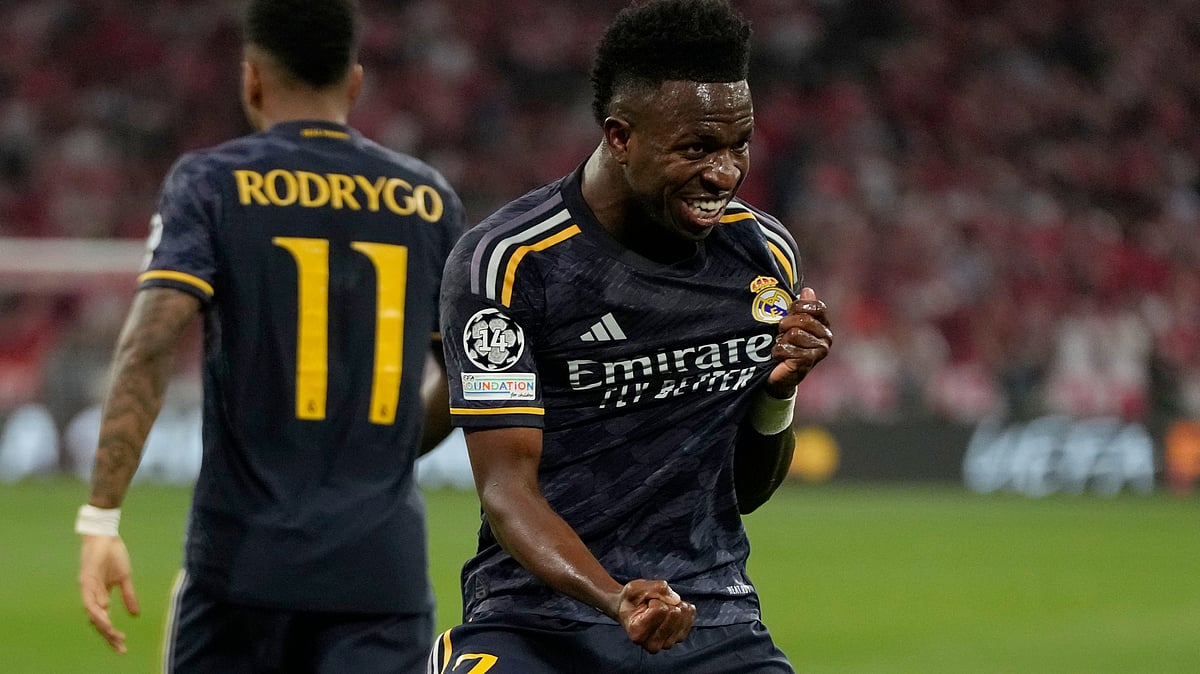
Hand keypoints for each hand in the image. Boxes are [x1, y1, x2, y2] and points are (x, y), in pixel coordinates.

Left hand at [79, 534, 138, 652]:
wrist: (106, 536)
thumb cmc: (114, 555)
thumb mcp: (125, 578)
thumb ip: (128, 596)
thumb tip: (135, 615)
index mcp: (100, 596)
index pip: (105, 620)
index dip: (112, 634)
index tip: (123, 645)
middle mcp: (91, 596)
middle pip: (98, 623)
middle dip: (109, 636)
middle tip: (121, 648)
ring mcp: (87, 590)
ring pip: (93, 616)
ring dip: (104, 627)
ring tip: (115, 636)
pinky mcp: (85, 582)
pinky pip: (90, 602)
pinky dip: (97, 613)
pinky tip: (106, 621)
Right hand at [616, 579, 695, 653]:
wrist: (631, 610)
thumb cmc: (631, 600)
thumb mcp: (635, 588)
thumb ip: (655, 588)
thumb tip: (677, 600)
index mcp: (638, 633)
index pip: (660, 609)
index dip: (654, 599)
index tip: (645, 604)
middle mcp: (653, 644)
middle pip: (674, 612)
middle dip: (665, 601)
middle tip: (652, 605)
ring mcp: (668, 643)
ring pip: (684, 614)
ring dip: (674, 604)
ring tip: (660, 608)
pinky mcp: (679, 638)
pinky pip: (691, 614)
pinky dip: (682, 606)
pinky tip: (670, 610)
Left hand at [767, 287, 831, 396]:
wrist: (781, 374)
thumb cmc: (787, 345)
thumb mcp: (792, 323)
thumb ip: (801, 307)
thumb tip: (808, 290)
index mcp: (824, 324)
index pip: (817, 307)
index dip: (799, 307)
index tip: (789, 312)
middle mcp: (826, 337)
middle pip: (803, 320)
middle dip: (785, 325)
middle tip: (781, 333)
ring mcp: (819, 351)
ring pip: (794, 334)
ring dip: (781, 340)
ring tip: (781, 346)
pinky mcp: (808, 363)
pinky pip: (788, 349)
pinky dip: (778, 352)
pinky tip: (779, 356)